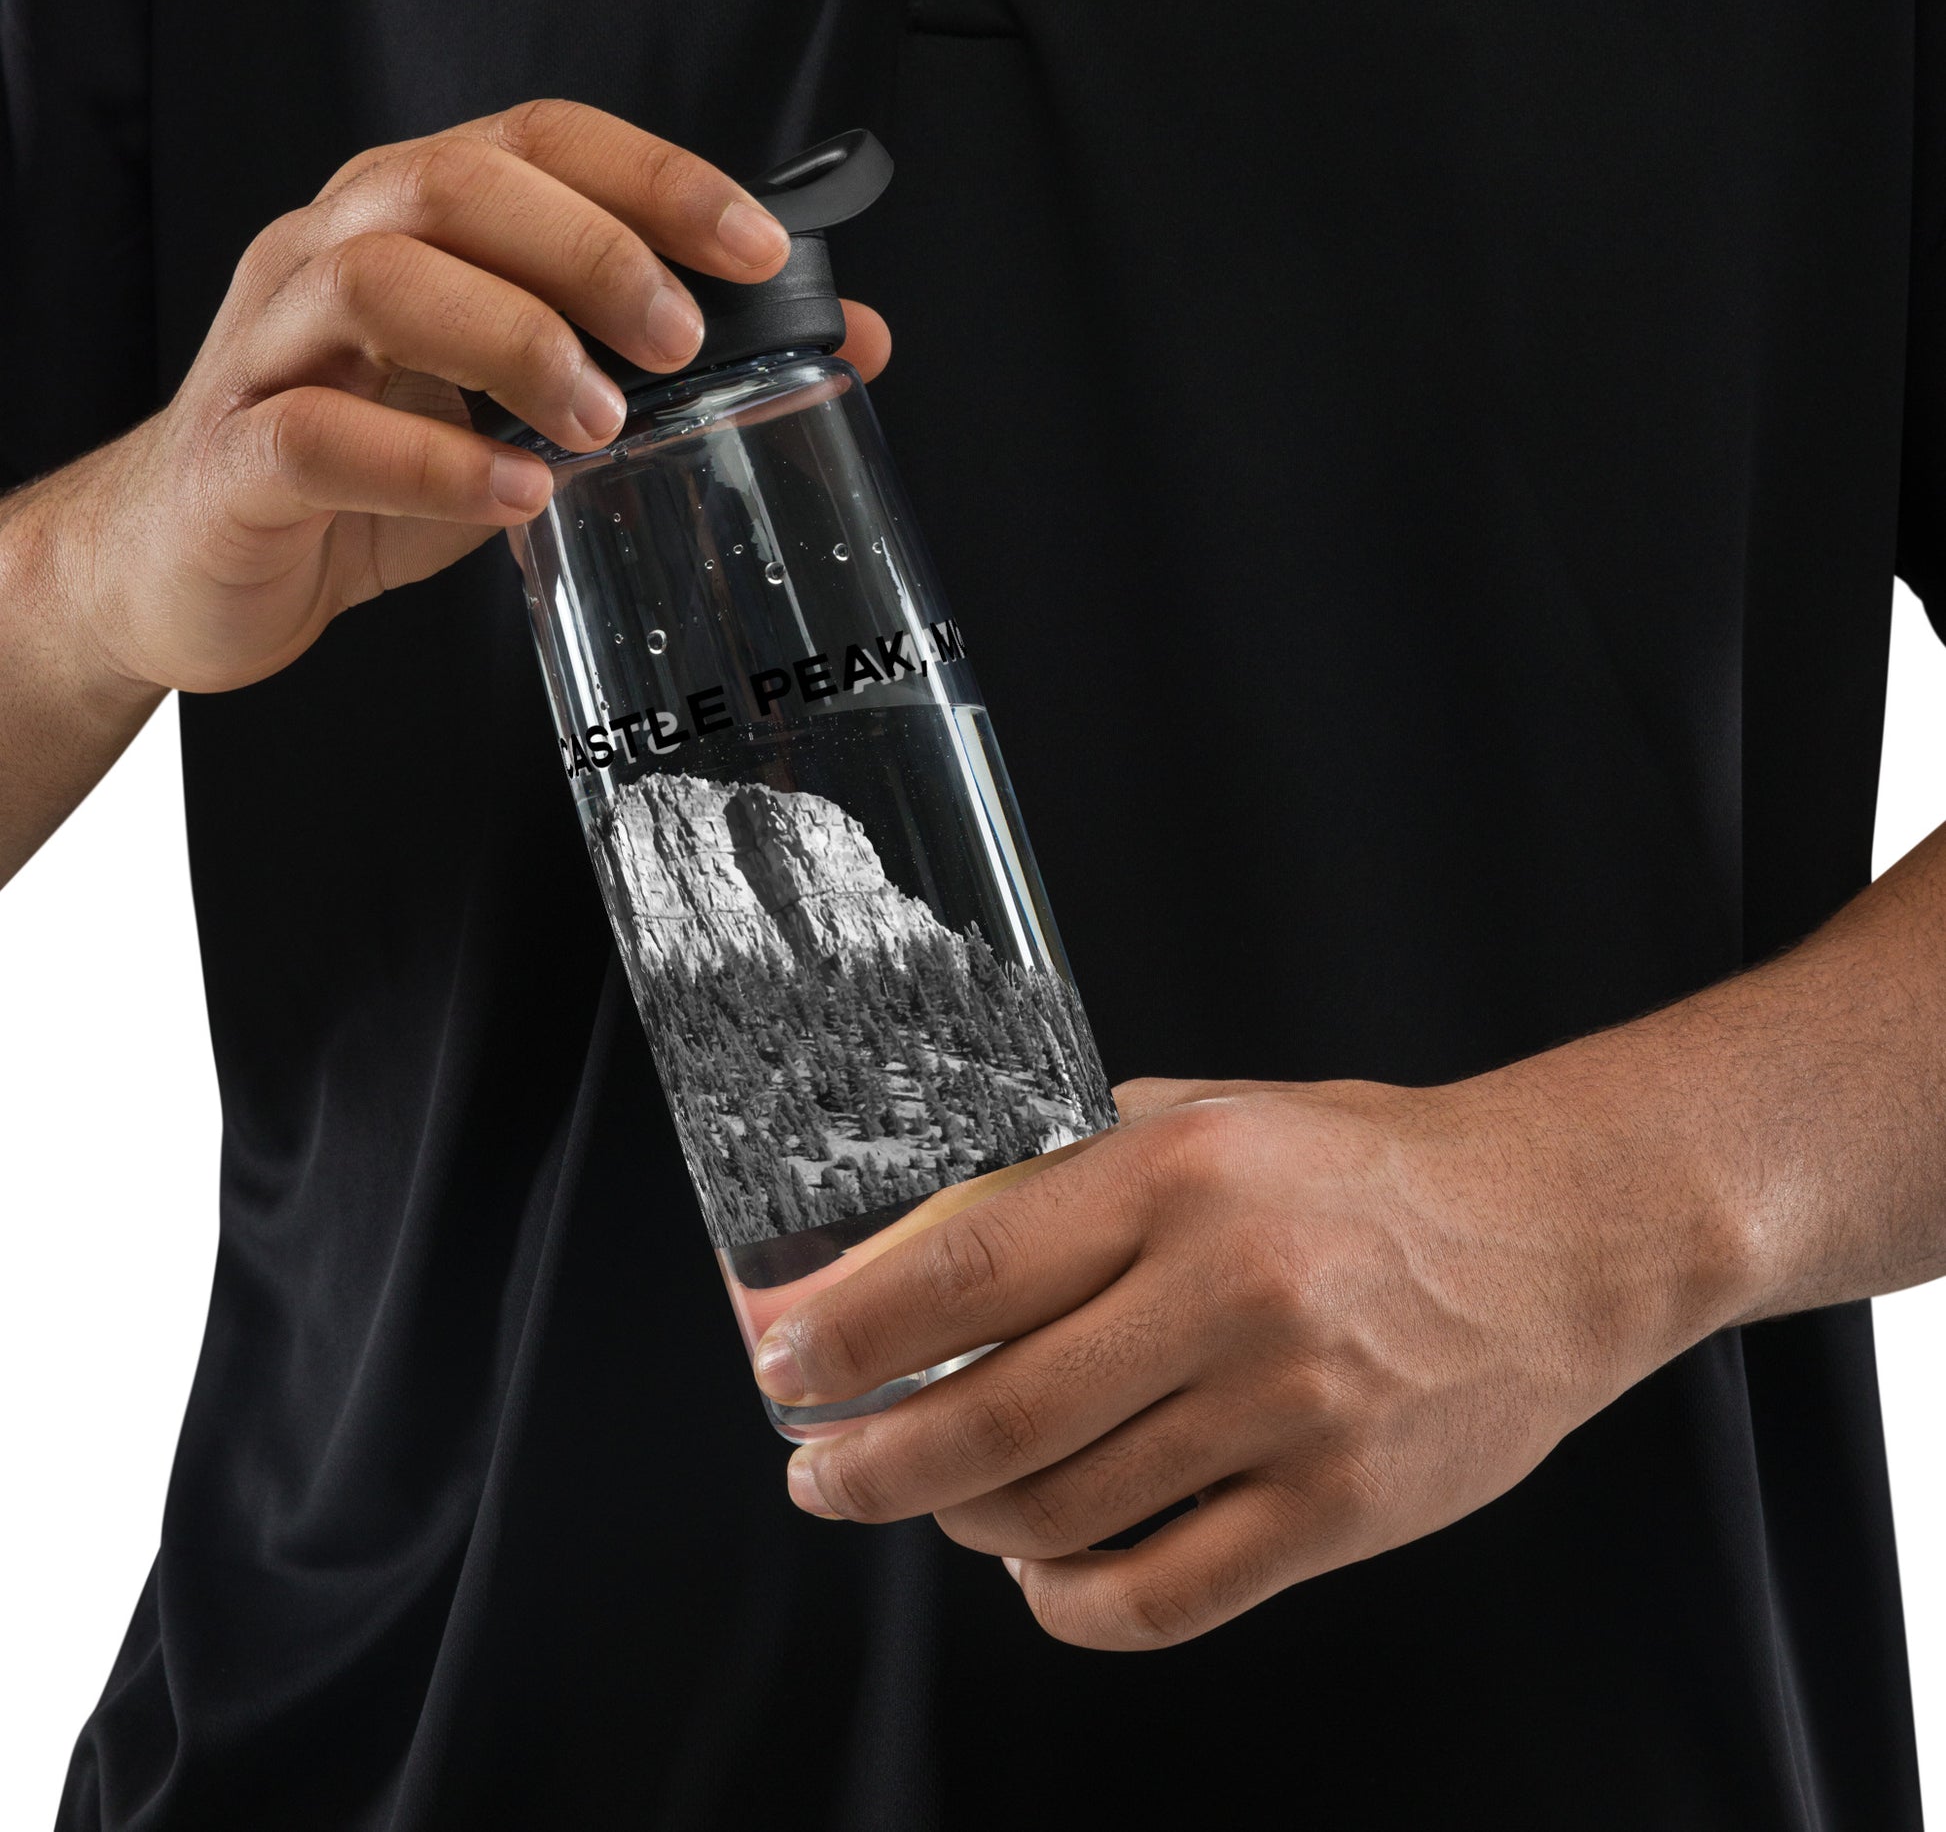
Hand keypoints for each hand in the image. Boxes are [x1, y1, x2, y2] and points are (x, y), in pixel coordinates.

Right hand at [30, 99, 890, 697]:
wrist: (197, 566)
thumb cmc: (367, 474)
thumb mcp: (523, 414)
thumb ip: (654, 371)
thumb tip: (850, 342)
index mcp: (412, 225)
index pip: (536, 143)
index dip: (653, 179)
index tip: (757, 247)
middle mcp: (333, 255)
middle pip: (457, 186)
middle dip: (592, 252)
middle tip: (679, 339)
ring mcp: (273, 350)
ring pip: (380, 280)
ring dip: (516, 340)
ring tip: (602, 422)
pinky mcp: (237, 458)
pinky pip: (320, 435)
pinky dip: (430, 464)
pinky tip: (516, 498)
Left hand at [754, 1069, 1746, 1649]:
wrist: (1552, 1235)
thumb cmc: (1363, 1167)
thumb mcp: (1212, 1118)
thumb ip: (1073, 1169)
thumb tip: (922, 1236)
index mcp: (1182, 1176)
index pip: (970, 1267)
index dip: (852, 1331)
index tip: (784, 1366)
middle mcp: (1228, 1292)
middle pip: (994, 1415)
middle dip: (869, 1462)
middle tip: (818, 1471)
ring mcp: (1289, 1413)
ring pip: (1061, 1514)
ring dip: (963, 1522)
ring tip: (936, 1499)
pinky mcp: (1339, 1511)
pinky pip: (1160, 1597)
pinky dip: (1068, 1602)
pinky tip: (1040, 1571)